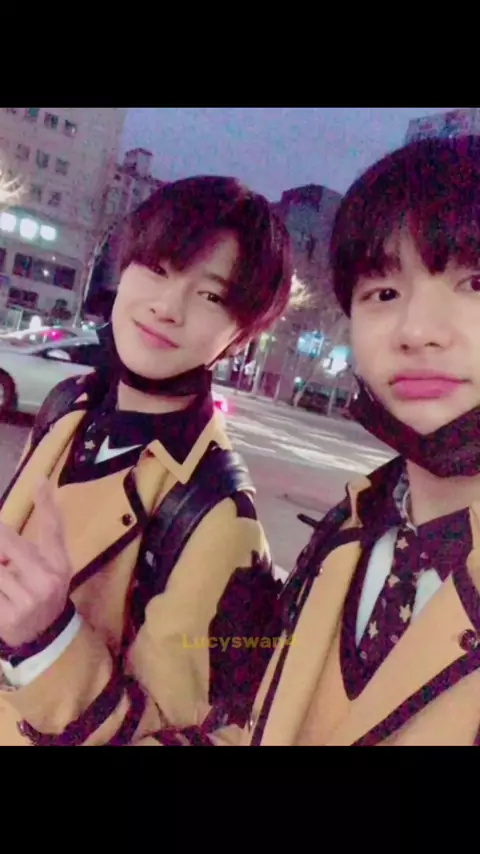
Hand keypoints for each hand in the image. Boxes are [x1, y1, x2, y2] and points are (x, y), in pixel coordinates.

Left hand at [0, 479, 71, 647]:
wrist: (45, 635)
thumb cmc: (45, 589)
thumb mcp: (53, 562)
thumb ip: (43, 533)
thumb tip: (32, 496)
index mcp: (58, 563)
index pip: (52, 527)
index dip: (45, 503)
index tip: (40, 480)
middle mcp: (46, 579)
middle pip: (6, 542)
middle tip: (4, 556)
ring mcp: (26, 600)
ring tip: (5, 573)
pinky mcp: (7, 616)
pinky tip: (1, 589)